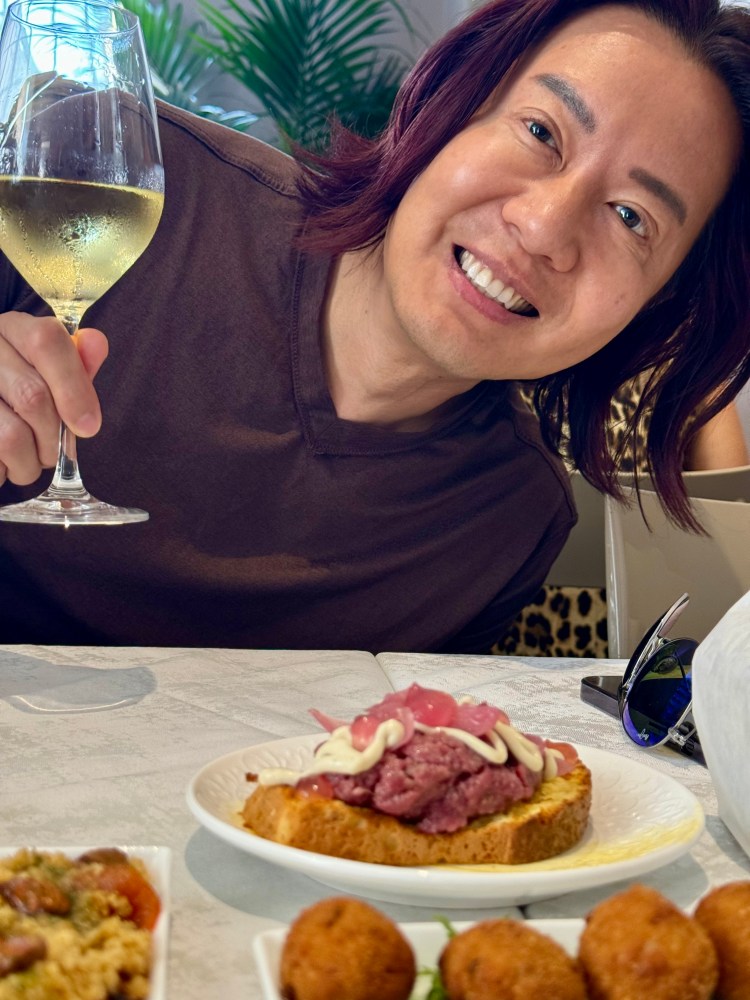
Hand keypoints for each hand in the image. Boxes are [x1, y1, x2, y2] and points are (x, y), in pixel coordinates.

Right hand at [0, 312, 107, 486]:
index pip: (47, 342)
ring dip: (30, 462)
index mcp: (12, 328)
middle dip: (54, 437)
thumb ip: (75, 362)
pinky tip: (4, 463)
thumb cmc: (17, 390)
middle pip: (33, 397)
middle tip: (54, 451)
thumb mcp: (45, 370)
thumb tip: (96, 344)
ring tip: (28, 461)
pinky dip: (5, 471)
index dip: (74, 388)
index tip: (89, 426)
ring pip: (12, 436)